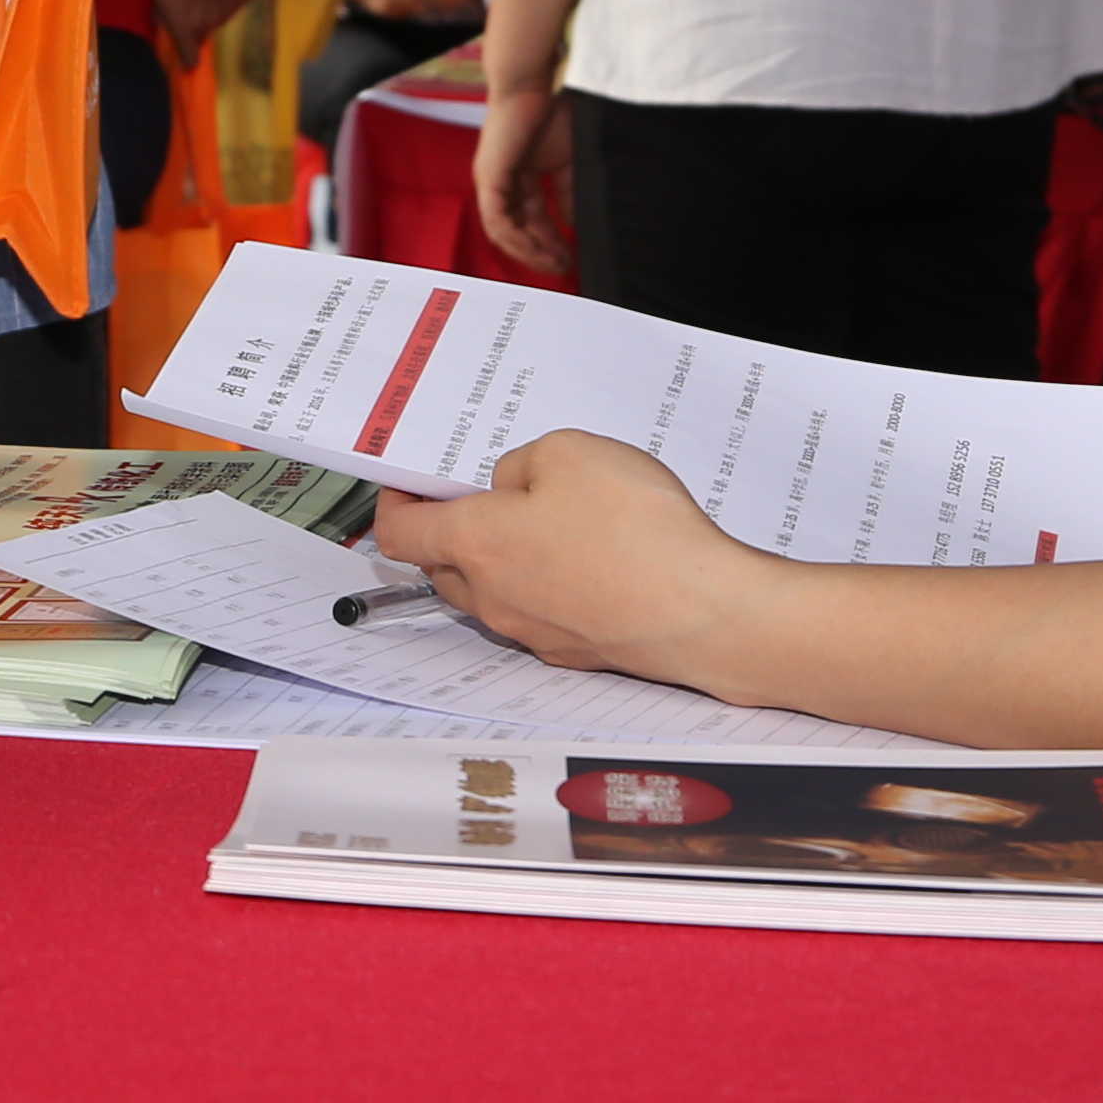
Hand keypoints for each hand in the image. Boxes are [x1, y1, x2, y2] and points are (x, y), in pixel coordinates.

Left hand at [374, 428, 770, 686]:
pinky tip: (593, 558)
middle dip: (451, 528)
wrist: (706, 614)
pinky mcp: (576, 650)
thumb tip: (509, 487)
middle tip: (485, 492)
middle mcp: (494, 598)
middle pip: (442, 566)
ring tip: (551, 519)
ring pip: (493, 591)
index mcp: (476, 544)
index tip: (410, 482)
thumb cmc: (636, 531)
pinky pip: (541, 611)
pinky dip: (549, 584)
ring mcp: (534, 631)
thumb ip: (521, 464)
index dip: (396, 502)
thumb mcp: (569, 452)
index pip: (399, 533)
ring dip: (504, 558)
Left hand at [472, 60, 577, 275]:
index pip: (532, 217)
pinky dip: (516, 237)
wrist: (536, 85)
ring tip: (554, 264)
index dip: (550, 240)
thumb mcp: (567, 162)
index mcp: (518, 176)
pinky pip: (497, 219)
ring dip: (529, 251)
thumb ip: (569, 193)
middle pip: (517, 229)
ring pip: (504, 230)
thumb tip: (576, 226)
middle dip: (540, 252)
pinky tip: (537, 249)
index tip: (571, 257)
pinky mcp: (488, 177)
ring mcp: (491, 180)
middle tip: (564, 269)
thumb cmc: (553, 112)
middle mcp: (500, 181)